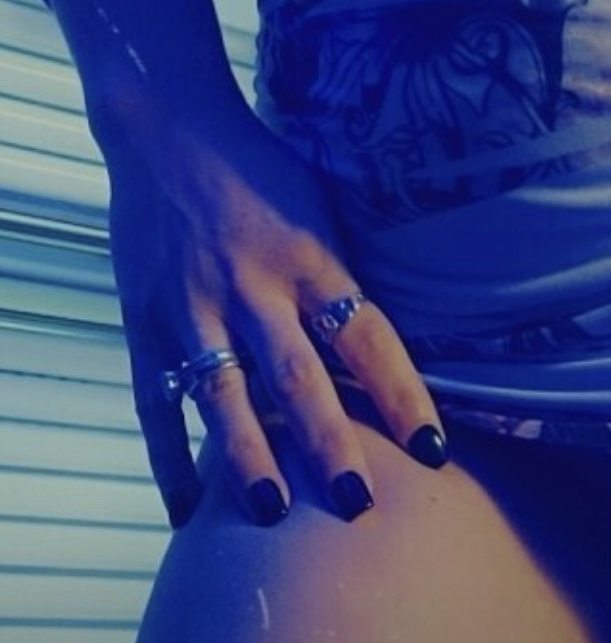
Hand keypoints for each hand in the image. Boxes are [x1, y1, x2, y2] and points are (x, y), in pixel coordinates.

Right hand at [107, 109, 447, 528]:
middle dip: (328, 443)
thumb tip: (383, 340)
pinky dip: (169, 457)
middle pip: (297, 374)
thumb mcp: (316, 202)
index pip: (365, 333)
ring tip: (273, 514)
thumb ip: (341, 270)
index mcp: (308, 254)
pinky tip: (186, 510)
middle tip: (357, 503)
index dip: (401, 392)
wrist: (167, 128)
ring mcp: (193, 305)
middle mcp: (253, 284)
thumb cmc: (257, 167)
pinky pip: (155, 399)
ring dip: (249, 457)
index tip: (432, 449)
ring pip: (225, 394)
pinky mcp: (146, 318)